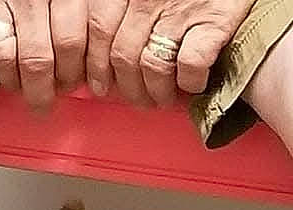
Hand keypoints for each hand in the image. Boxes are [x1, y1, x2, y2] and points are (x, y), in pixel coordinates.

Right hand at [0, 0, 88, 110]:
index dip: (75, 74)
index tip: (75, 86)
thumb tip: (93, 59)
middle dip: (42, 93)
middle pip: (38, 61)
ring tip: (18, 85)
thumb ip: (83, 12)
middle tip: (43, 101)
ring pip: (4, 59)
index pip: (73, 44)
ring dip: (12, 82)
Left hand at [86, 0, 254, 106]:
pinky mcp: (213, 23)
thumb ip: (124, 15)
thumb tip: (100, 58)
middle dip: (128, 90)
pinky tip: (193, 84)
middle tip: (137, 100)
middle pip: (123, 56)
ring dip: (156, 93)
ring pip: (151, 67)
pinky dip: (189, 83)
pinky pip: (189, 66)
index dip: (95, 66)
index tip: (99, 84)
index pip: (97, 29)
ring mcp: (182, 11)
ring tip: (163, 99)